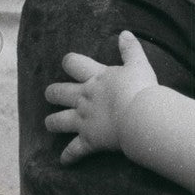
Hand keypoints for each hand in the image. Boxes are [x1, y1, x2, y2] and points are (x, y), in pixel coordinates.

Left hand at [45, 31, 157, 163]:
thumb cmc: (142, 89)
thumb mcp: (139, 65)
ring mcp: (83, 120)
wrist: (142, 115)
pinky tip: (64, 161)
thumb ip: (131, 49)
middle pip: (56, 92)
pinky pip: (73, 151)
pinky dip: (68, 157)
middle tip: (53, 95)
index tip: (69, 64)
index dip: (69, 63)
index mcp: (95, 78)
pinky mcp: (89, 140)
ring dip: (53, 123)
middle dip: (53, 94)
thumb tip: (125, 33)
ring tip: (52, 124)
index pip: (73, 63)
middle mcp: (84, 98)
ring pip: (57, 121)